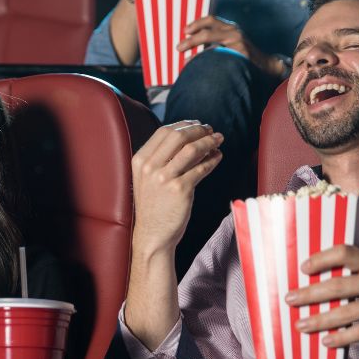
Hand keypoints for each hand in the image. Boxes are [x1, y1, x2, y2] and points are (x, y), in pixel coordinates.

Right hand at [130, 122, 223, 253]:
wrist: (152, 234)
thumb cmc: (153, 206)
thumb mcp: (148, 178)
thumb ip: (160, 158)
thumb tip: (187, 137)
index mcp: (140, 160)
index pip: (164, 131)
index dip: (183, 124)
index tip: (197, 125)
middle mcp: (150, 167)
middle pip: (178, 136)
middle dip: (198, 130)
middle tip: (211, 130)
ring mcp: (164, 178)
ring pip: (191, 150)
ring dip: (208, 142)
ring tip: (218, 140)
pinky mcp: (180, 190)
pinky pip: (201, 168)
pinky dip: (212, 160)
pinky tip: (218, 157)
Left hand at [176, 16, 285, 76]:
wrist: (268, 65)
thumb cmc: (246, 55)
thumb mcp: (232, 43)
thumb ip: (217, 42)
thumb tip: (194, 50)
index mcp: (230, 28)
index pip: (211, 20)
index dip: (196, 23)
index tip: (185, 31)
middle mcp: (234, 32)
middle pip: (209, 30)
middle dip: (191, 38)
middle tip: (179, 47)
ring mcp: (238, 42)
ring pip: (212, 42)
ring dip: (196, 50)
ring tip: (184, 59)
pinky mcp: (241, 54)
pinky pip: (220, 56)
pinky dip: (207, 61)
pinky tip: (199, 67)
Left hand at [286, 245, 358, 347]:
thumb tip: (320, 283)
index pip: (346, 253)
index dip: (322, 258)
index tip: (303, 268)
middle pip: (339, 284)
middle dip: (311, 293)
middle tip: (291, 299)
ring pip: (346, 311)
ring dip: (320, 319)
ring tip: (302, 324)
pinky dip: (340, 337)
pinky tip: (326, 341)